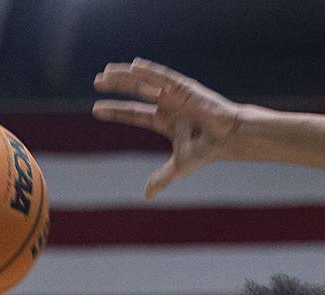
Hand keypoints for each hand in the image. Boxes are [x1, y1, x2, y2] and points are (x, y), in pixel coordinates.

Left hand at [93, 59, 242, 197]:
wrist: (228, 139)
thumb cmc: (207, 151)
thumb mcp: (179, 166)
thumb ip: (162, 178)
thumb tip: (147, 196)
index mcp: (164, 121)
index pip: (134, 114)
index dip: (115, 111)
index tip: (96, 109)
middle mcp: (167, 105)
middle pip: (135, 92)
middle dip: (116, 86)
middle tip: (96, 81)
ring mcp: (175, 94)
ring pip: (144, 81)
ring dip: (125, 75)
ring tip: (106, 72)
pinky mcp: (184, 87)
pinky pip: (163, 76)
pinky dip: (149, 70)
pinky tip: (133, 66)